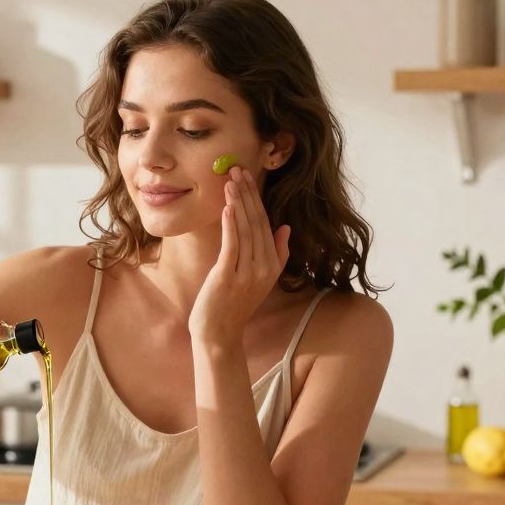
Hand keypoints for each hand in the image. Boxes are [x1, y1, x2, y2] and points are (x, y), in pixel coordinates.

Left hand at [188, 166, 290, 342]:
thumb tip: (285, 227)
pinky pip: (232, 246)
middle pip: (257, 222)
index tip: (248, 177)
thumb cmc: (234, 304)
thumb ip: (277, 253)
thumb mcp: (260, 279)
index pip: (266, 224)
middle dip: (247, 194)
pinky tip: (228, 207)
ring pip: (245, 230)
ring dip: (238, 203)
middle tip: (238, 170)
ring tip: (231, 181)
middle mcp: (264, 267)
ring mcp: (248, 273)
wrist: (219, 334)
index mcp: (272, 265)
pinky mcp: (228, 277)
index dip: (257, 199)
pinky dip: (231, 225)